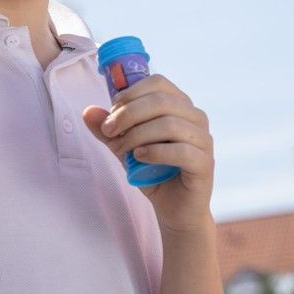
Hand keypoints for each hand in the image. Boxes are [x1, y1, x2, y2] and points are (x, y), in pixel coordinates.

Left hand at [82, 74, 214, 232]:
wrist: (175, 211)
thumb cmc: (153, 174)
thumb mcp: (126, 149)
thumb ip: (109, 131)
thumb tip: (88, 112)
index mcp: (180, 106)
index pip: (158, 83)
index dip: (131, 94)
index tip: (111, 113)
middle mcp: (196, 117)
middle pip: (162, 101)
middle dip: (128, 114)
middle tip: (109, 131)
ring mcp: (204, 140)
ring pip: (170, 124)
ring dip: (137, 135)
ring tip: (121, 150)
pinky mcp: (205, 163)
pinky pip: (181, 150)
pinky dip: (156, 151)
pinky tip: (139, 157)